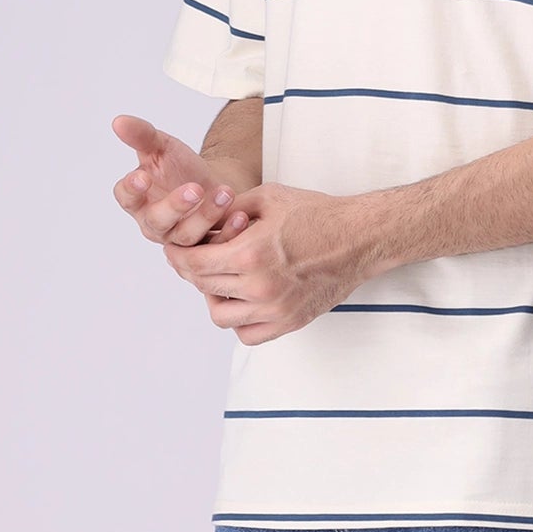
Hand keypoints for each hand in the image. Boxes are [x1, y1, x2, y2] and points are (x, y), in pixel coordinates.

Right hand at [111, 113, 251, 249]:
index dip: (131, 189)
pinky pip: (214, 246)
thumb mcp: (162, 147)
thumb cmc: (180, 168)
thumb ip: (142, 135)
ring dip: (207, 215)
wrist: (212, 182)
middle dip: (175, 205)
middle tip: (194, 189)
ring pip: (187, 235)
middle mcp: (155, 223)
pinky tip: (240, 215)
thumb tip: (119, 121)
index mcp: (139, 200)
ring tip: (225, 192)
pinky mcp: (204, 247)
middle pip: (157, 220)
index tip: (141, 176)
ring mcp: (179, 237)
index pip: (126, 197)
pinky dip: (229, 232)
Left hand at [164, 183, 377, 343]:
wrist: (358, 238)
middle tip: (192, 260)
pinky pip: (248, 334)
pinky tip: (242, 301)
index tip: (174, 251)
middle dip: (191, 271)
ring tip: (219, 282)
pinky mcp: (289, 322)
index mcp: (250, 254)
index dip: (177, 256)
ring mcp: (275, 309)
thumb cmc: (317, 215)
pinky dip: (239, 321)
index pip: (194, 263)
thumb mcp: (267, 197)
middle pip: (203, 286)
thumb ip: (229, 210)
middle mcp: (260, 287)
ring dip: (212, 298)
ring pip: (221, 316)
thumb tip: (202, 223)